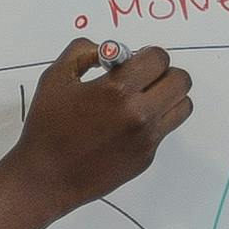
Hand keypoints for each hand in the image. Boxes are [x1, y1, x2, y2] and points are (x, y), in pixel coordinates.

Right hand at [12, 36, 195, 205]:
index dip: (147, 55)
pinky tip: (128, 125)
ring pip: (182, 106)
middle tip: (144, 79)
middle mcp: (138, 114)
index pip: (159, 58)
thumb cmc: (46, 129)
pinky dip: (154, 122)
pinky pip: (165, 129)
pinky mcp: (146, 156)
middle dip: (163, 73)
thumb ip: (83, 52)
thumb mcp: (55, 78)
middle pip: (180, 80)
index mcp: (116, 90)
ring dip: (168, 97)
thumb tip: (107, 50)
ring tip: (145, 100)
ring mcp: (146, 138)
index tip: (135, 61)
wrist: (46, 177)